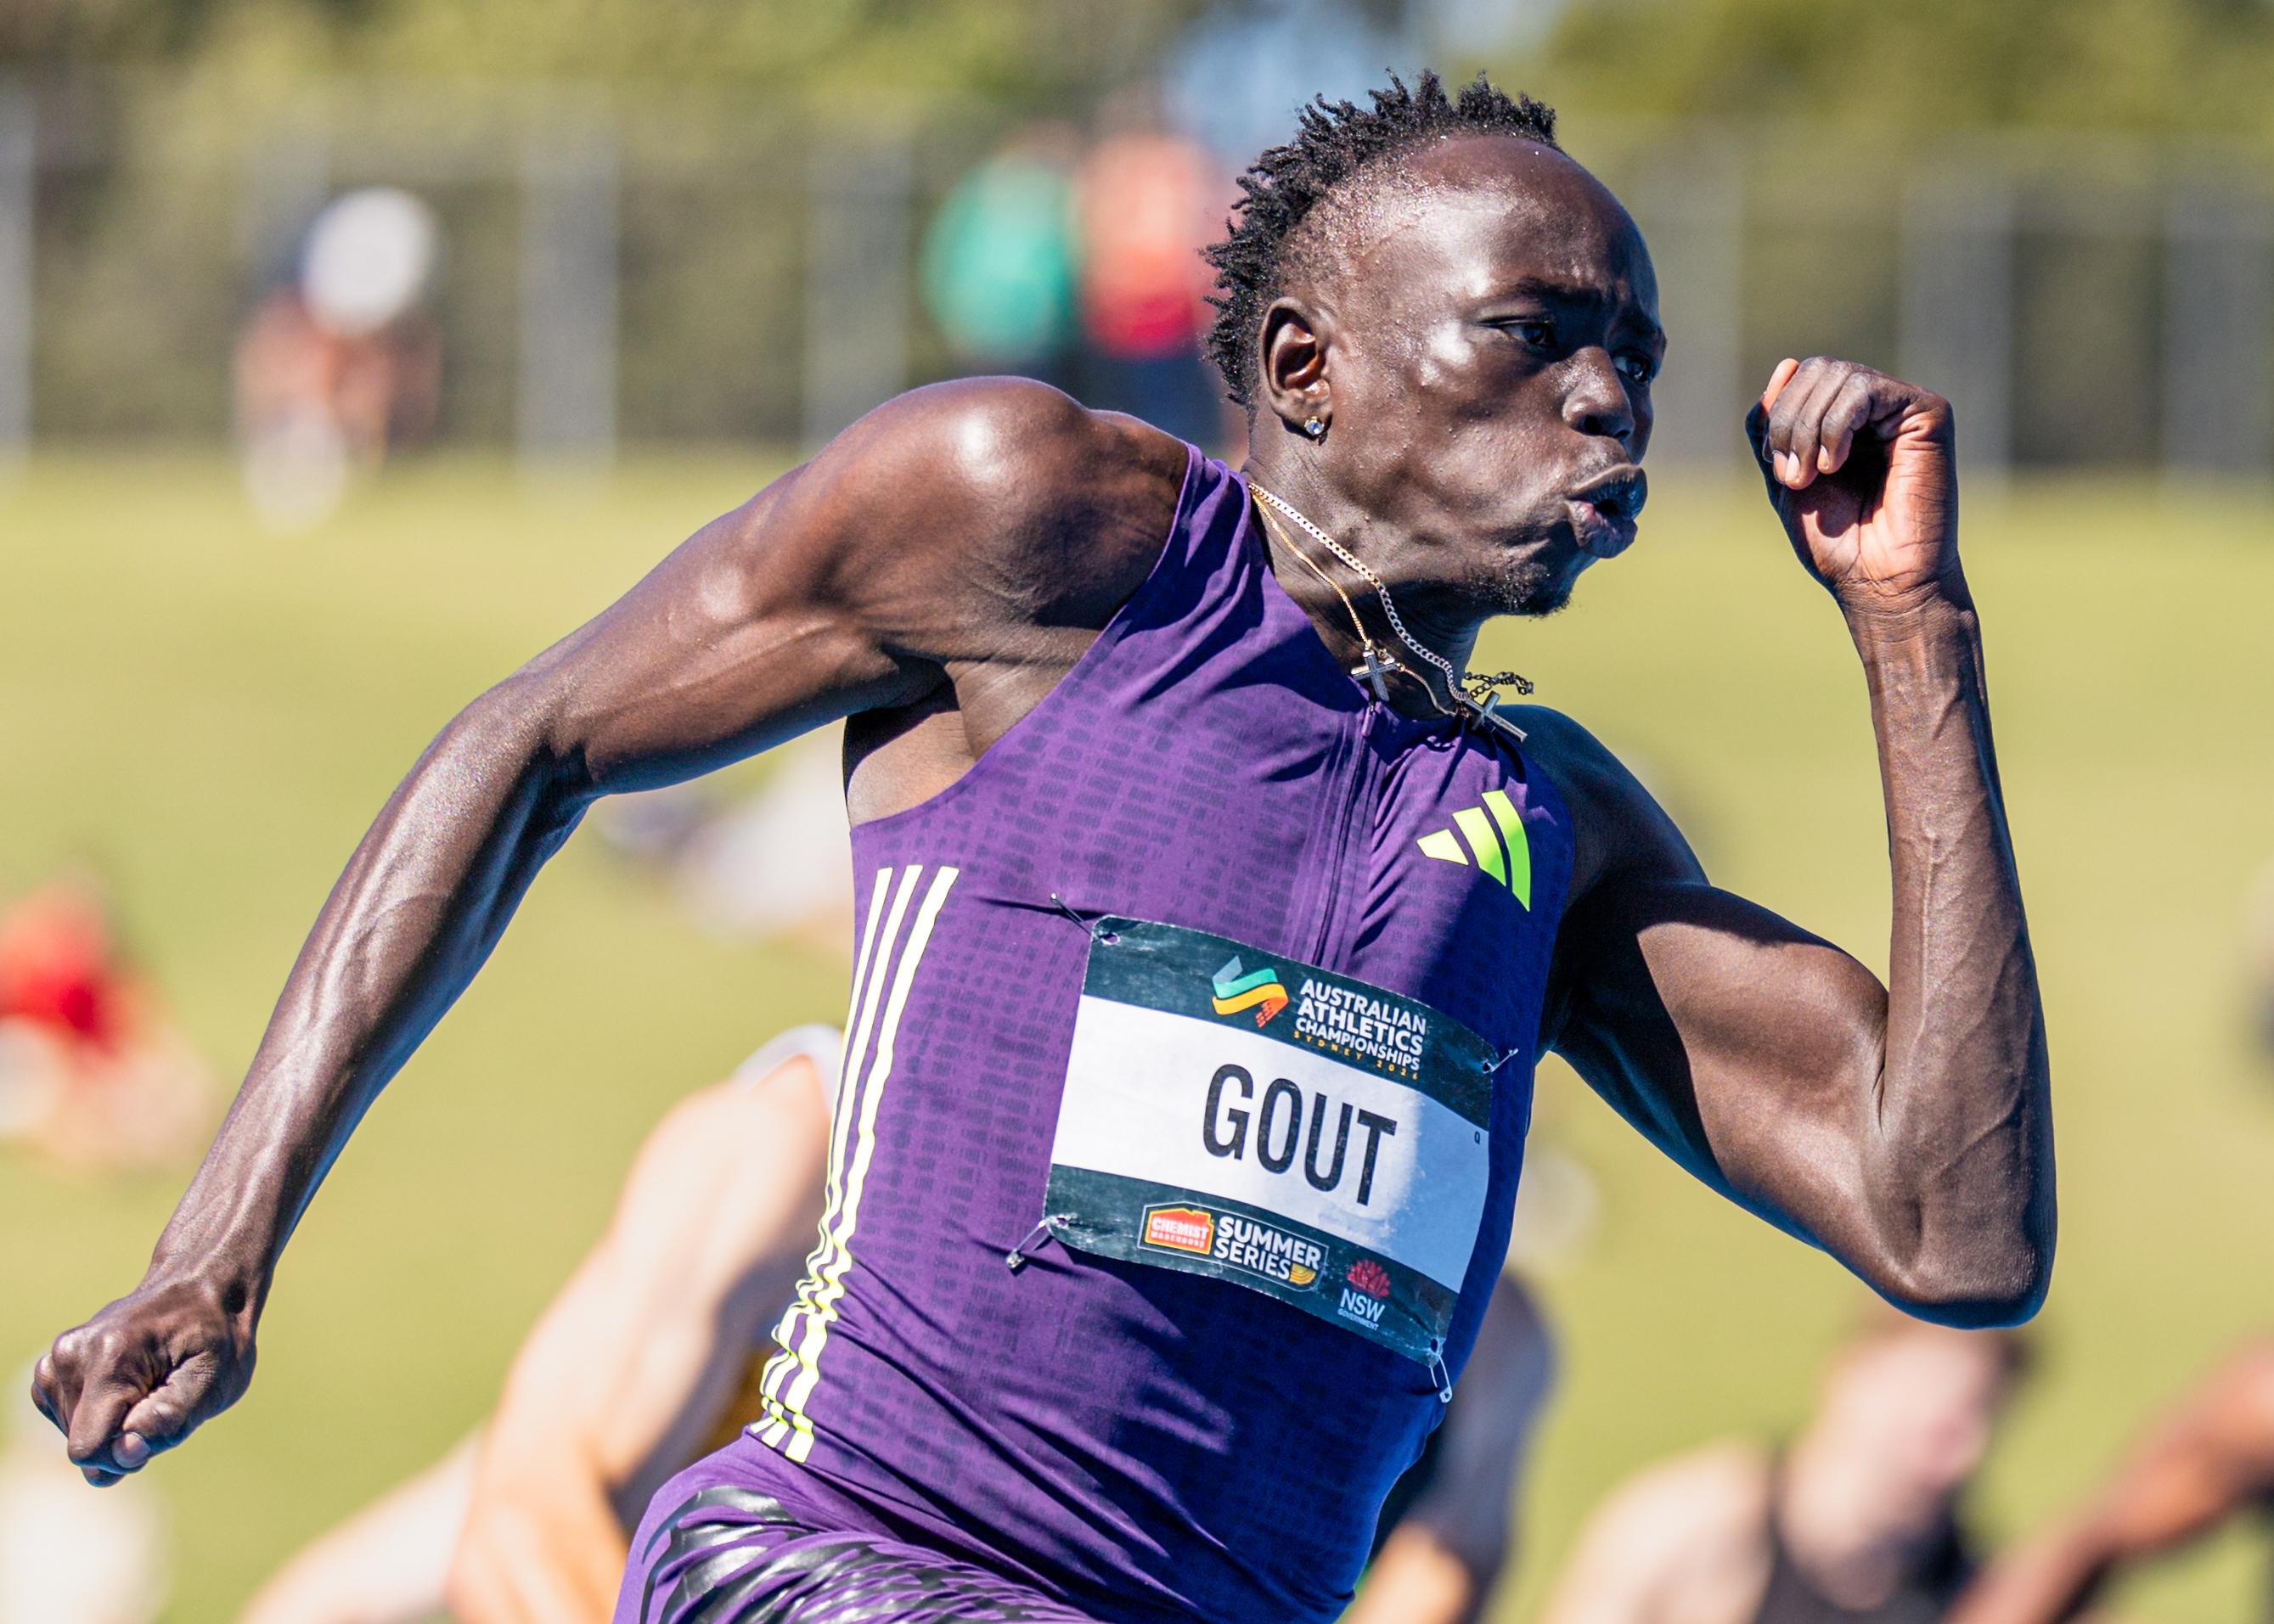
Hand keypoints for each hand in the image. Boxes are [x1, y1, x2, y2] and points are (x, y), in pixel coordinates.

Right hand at [31, 1272, 256, 1484]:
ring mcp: (55, 1359)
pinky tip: (129, 1387)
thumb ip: (168, 1421)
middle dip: (123, 1438)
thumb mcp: (213, 1380)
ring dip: (114, 1426)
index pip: (88, 1448)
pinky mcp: (51, 1369)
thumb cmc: (215, 1338)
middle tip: (163, 1397)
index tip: (163, 1422)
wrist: (200, 1291)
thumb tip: (122, 1454)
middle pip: (82, 1444)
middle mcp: (71, 1354)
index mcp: (110, 1357)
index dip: (127, 1453)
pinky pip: (68, 1421)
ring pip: (74, 1435)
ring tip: (149, 1387)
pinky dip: (100, 1416)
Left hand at [1745, 357, 1961, 612]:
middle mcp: (1876, 407)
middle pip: (1817, 368)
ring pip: (1838, 374)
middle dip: (1790, 422)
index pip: (1800, 376)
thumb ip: (1775, 424)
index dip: (1778, 416)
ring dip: (1810, 428)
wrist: (1878, 580)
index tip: (1779, 470)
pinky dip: (1837, 424)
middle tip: (1794, 476)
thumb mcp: (1784, 477)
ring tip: (1816, 475)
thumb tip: (1786, 363)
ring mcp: (1903, 407)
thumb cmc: (1836, 541)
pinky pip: (1865, 389)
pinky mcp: (1928, 412)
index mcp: (1843, 418)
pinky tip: (1836, 464)